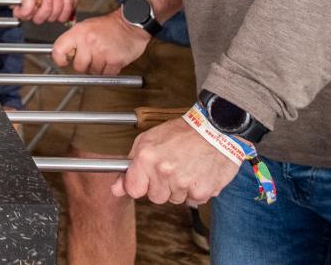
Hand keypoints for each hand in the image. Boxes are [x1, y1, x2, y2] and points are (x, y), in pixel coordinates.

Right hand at [17, 0, 80, 22]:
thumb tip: (22, 12)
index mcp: (28, 0)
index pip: (19, 13)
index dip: (24, 14)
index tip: (32, 8)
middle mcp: (37, 7)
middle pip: (37, 19)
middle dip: (46, 8)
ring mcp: (49, 11)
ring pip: (51, 19)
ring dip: (58, 5)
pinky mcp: (60, 14)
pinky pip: (62, 18)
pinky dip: (66, 7)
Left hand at [52, 10, 150, 74]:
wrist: (131, 23)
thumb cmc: (108, 26)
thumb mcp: (86, 27)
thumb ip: (74, 40)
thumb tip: (63, 55)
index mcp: (78, 32)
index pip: (58, 49)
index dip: (59, 59)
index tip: (63, 62)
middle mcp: (88, 41)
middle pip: (78, 66)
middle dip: (84, 65)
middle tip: (91, 57)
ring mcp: (102, 51)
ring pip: (93, 71)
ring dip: (98, 67)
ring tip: (104, 55)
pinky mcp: (115, 60)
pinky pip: (107, 74)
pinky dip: (109, 70)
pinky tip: (111, 59)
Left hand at [114, 117, 240, 204]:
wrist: (215, 129)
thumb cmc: (181, 133)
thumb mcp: (147, 141)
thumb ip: (130, 166)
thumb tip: (115, 189)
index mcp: (146, 158)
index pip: (133, 190)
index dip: (140, 185)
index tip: (146, 180)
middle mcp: (163, 172)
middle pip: (155, 197)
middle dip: (161, 187)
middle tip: (171, 169)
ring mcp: (183, 183)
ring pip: (174, 200)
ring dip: (179, 189)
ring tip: (186, 168)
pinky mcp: (201, 192)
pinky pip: (192, 201)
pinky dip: (195, 191)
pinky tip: (198, 174)